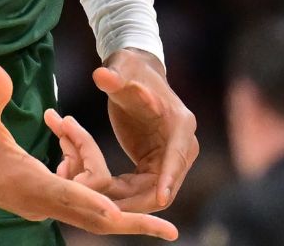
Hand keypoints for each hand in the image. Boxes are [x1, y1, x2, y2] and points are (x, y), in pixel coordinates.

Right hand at [0, 63, 178, 240]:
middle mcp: (36, 202)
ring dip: (89, 163)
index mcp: (26, 183)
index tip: (128, 217)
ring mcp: (38, 205)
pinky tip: (65, 137)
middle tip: (170, 232)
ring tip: (65, 126)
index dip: (100, 206)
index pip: (70, 198)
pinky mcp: (38, 199)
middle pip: (92, 219)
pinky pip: (73, 190)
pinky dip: (78, 166)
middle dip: (132, 224)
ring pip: (85, 198)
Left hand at [95, 48, 199, 210]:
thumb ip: (114, 76)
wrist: (134, 75)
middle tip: (119, 212)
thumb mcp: (121, 71)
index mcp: (180, 123)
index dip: (169, 177)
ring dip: (133, 201)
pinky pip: (146, 188)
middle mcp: (182, 143)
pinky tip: (105, 198)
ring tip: (107, 209)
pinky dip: (127, 194)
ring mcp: (172, 156)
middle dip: (145, 199)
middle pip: (170, 182)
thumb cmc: (129, 70)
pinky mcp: (158, 163)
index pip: (178, 154)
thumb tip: (101, 75)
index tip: (162, 198)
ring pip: (157, 191)